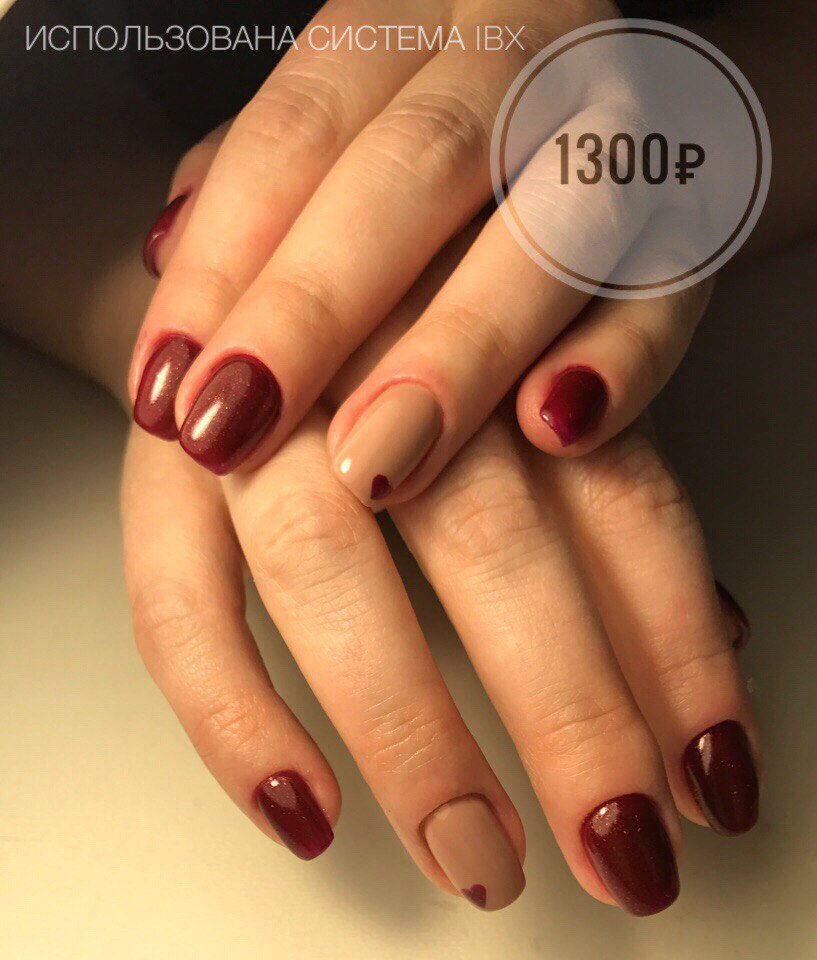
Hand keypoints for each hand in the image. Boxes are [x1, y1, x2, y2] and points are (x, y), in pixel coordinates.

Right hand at [122, 231, 757, 916]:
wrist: (265, 233)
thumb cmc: (428, 298)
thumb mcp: (555, 346)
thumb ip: (633, 485)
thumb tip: (728, 623)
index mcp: (502, 309)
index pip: (619, 488)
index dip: (673, 639)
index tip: (714, 775)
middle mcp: (376, 346)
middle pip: (486, 530)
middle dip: (562, 705)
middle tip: (620, 848)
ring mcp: (257, 400)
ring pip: (325, 562)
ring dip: (408, 726)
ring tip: (475, 855)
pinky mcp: (162, 453)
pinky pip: (174, 596)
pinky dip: (233, 712)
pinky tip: (304, 806)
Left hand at [128, 0, 713, 509]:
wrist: (610, 115)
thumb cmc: (446, 148)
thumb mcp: (346, 129)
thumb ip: (258, 184)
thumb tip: (162, 253)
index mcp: (414, 22)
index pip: (297, 130)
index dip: (222, 264)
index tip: (166, 393)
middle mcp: (526, 55)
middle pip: (410, 170)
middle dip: (313, 310)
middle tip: (234, 432)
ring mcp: (625, 134)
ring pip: (546, 231)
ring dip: (456, 353)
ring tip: (373, 465)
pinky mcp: (696, 230)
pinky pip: (669, 296)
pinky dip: (622, 364)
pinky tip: (556, 430)